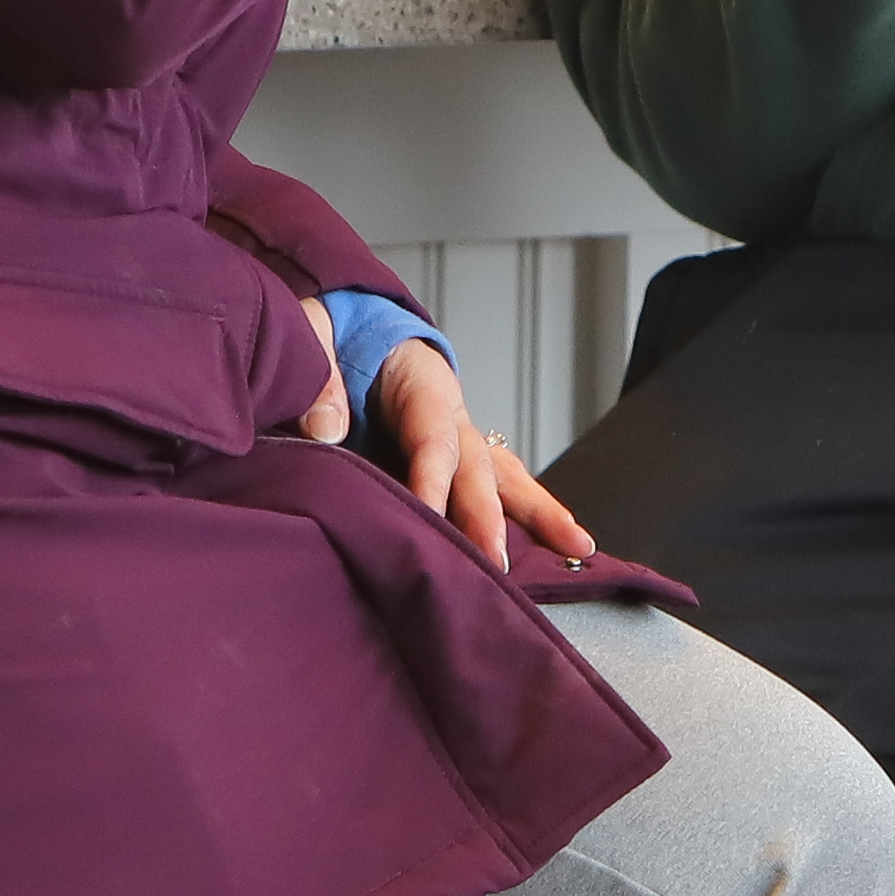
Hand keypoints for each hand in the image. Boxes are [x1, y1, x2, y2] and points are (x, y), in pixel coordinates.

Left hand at [299, 318, 596, 575]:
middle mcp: (454, 415)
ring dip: (537, 515)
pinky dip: (522, 519)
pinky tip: (551, 549)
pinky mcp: (452, 466)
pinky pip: (491, 491)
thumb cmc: (335, 334)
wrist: (351, 333)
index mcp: (423, 382)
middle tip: (493, 562)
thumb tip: (326, 428)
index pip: (432, 438)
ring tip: (578, 547)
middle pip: (479, 467)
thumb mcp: (317, 333)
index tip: (425, 518)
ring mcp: (459, 441)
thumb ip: (319, 376)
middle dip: (489, 516)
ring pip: (504, 479)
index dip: (431, 480)